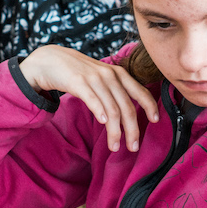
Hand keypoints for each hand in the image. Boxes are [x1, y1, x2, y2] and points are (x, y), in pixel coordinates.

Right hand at [18, 45, 159, 150]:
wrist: (51, 60)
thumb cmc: (78, 72)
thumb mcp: (101, 77)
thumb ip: (114, 90)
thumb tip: (128, 112)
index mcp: (118, 74)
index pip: (140, 91)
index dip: (150, 106)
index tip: (156, 121)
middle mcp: (109, 75)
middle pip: (127, 107)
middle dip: (132, 130)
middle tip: (133, 147)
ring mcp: (94, 78)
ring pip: (112, 109)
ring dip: (115, 131)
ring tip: (114, 147)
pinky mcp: (78, 82)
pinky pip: (93, 100)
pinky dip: (100, 112)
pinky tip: (103, 124)